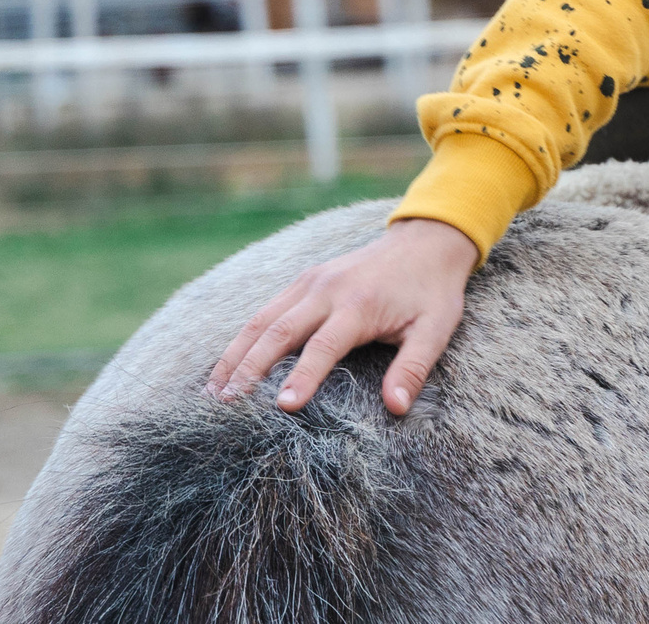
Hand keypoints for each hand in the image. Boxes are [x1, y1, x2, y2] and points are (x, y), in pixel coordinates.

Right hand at [207, 217, 475, 414]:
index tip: (282, 407)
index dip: (303, 377)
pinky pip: (265, 311)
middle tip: (224, 406)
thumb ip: (414, 367)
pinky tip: (227, 365)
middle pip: (279, 331)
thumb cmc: (432, 292)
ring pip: (262, 319)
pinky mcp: (303, 280)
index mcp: (359, 304)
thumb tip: (396, 407)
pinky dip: (243, 338)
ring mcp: (310, 281)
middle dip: (249, 369)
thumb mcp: (436, 329)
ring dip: (235, 354)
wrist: (425, 241)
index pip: (324, 346)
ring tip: (212, 392)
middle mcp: (327, 289)